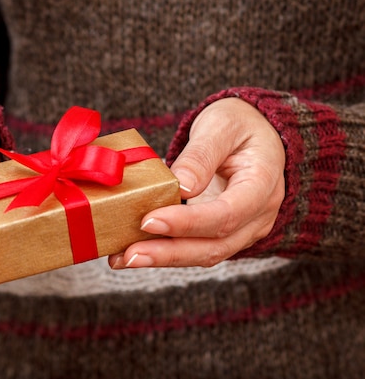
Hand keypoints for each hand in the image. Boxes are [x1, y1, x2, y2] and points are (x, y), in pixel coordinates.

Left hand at [109, 97, 284, 268]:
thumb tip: (181, 186)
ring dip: (162, 259)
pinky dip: (164, 252)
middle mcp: (258, 216)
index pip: (226, 214)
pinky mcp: (223, 234)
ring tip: (122, 258)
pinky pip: (195, 248)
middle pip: (214, 246)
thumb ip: (201, 155)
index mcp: (262, 185)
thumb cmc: (239, 125)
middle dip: (168, 253)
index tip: (148, 221)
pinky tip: (130, 252)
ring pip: (203, 254)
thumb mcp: (221, 126)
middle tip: (129, 255)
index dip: (187, 223)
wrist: (256, 134)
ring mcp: (243, 230)